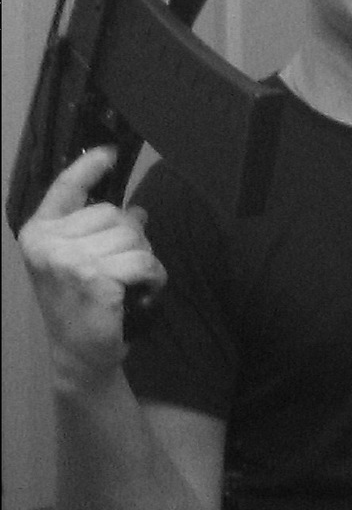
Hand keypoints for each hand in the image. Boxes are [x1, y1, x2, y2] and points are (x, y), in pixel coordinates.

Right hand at [18, 148, 166, 390]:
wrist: (79, 357)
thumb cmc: (81, 307)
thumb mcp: (82, 262)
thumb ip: (100, 232)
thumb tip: (138, 212)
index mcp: (39, 233)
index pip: (65, 188)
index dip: (89, 167)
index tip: (110, 152)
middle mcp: (48, 243)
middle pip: (113, 213)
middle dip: (131, 236)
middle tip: (127, 266)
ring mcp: (69, 260)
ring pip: (132, 236)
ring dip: (144, 257)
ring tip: (133, 281)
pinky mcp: (95, 278)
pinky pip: (143, 260)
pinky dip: (154, 274)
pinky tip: (146, 289)